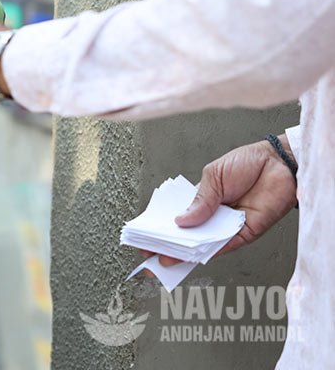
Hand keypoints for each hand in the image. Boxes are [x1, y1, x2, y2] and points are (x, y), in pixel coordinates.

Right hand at [146, 138, 297, 266]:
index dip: (162, 227)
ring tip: (166, 259)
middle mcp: (214, 215)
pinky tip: (193, 254)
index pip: (179, 217)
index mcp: (203, 199)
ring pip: (204, 244)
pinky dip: (210, 251)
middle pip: (189, 235)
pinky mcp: (246, 233)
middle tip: (150, 255)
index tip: (144, 236)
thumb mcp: (213, 176)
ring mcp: (229, 226)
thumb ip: (200, 200)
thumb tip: (181, 221)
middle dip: (169, 246)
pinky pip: (225, 245)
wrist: (279, 163)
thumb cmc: (247, 163)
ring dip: (186, 253)